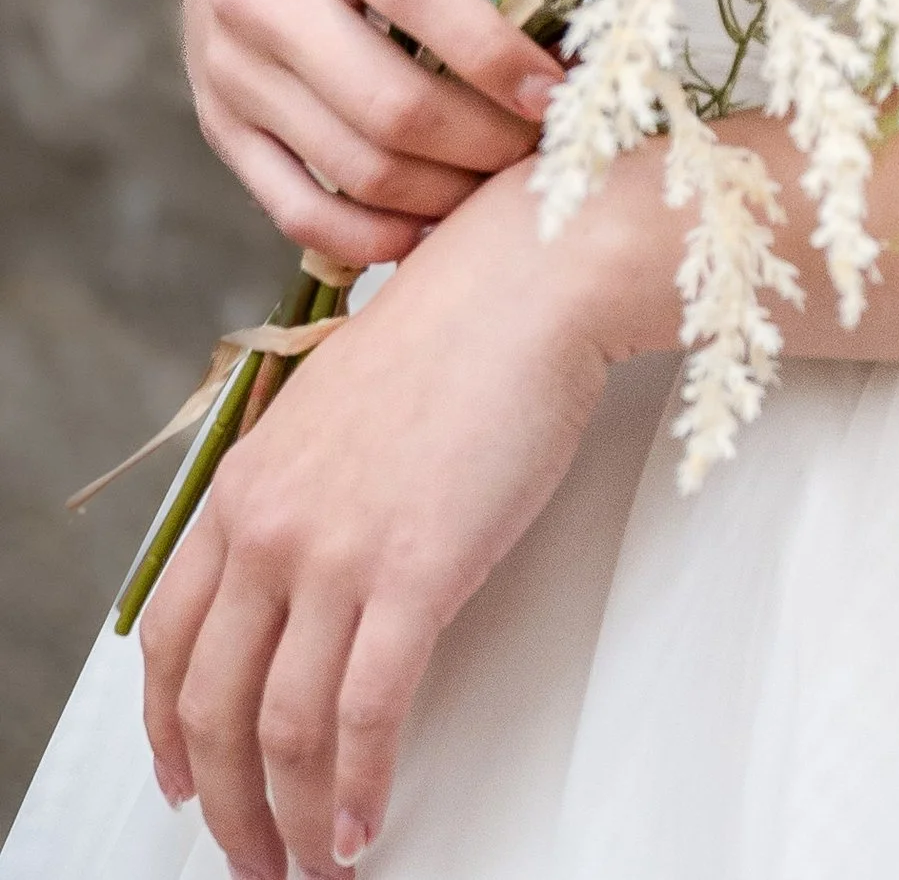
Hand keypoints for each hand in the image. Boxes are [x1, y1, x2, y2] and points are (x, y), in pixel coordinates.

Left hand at [141, 164, 607, 877]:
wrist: (528, 281)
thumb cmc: (457, 329)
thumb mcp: (334, 400)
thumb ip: (298, 485)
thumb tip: (298, 567)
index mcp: (243, 484)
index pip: (165, 639)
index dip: (167, 729)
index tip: (182, 782)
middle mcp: (269, 525)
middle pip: (212, 706)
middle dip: (226, 805)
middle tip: (254, 858)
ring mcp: (336, 552)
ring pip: (283, 730)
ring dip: (294, 819)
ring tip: (316, 863)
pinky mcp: (415, 573)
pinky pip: (368, 716)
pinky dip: (361, 788)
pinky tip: (367, 826)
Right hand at [178, 0, 564, 273]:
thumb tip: (573, 21)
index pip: (420, 1)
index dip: (499, 58)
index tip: (559, 92)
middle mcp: (258, 3)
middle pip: (391, 108)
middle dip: (486, 142)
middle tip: (545, 149)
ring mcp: (231, 76)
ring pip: (354, 171)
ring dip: (444, 195)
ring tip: (504, 186)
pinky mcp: (220, 128)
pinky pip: (297, 210)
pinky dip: (371, 237)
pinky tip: (431, 230)